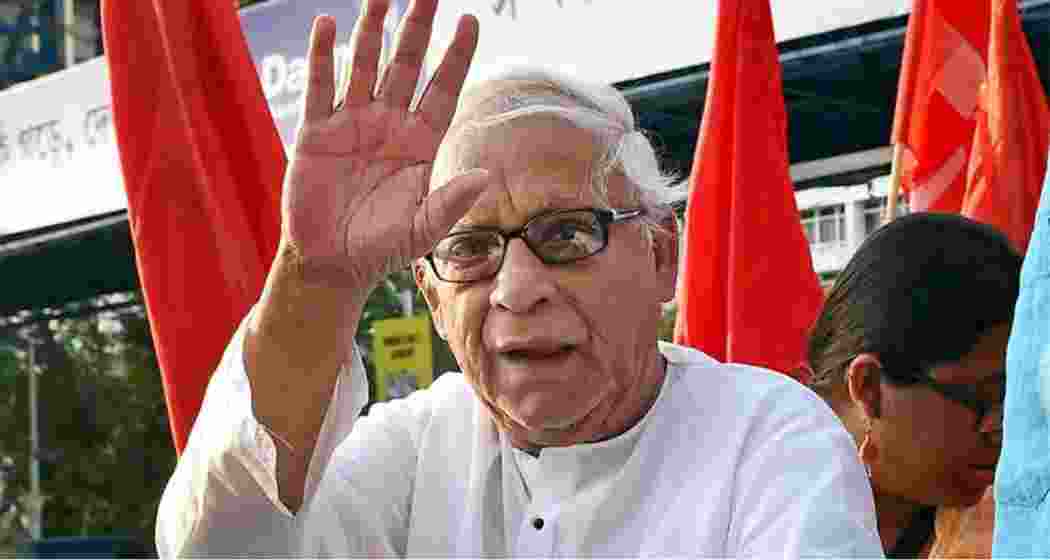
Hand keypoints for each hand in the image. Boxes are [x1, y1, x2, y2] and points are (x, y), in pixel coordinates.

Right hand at [282, 0, 488, 294]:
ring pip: (364, 65)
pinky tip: (329, 25)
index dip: (456, 55)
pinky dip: (323, 57)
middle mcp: (389, 124)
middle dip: (417, 27)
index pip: (443, 88)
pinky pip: (320, 87)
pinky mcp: (316, 133)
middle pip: (407, 65)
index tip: (471, 19)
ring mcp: (352, 124)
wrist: (331, 263)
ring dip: (372, 29)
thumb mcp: (422, 230)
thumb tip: (485, 177)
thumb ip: (450, 202)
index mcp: (420, 142)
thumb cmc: (382, 248)